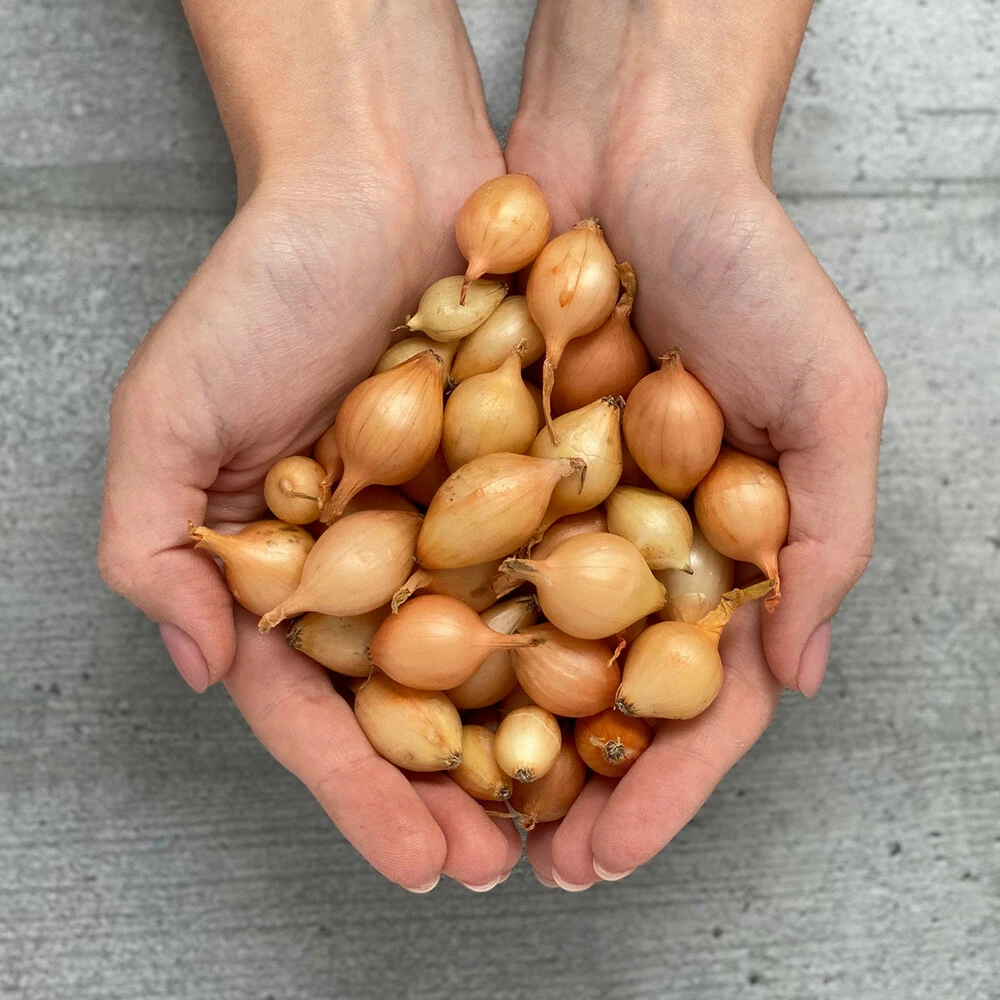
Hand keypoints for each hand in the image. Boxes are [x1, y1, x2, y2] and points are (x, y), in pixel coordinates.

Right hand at [98, 1, 519, 891]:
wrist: (381, 178)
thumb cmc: (266, 284)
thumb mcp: (169, 413)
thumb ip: (152, 543)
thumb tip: (201, 661)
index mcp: (293, 571)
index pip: (323, 706)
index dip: (364, 790)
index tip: (416, 862)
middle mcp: (381, 561)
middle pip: (419, 703)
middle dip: (454, 791)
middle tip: (499, 867)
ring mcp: (457, 522)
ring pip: (497, 654)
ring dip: (528, 737)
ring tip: (567, 816)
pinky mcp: (527, 476)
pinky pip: (559, 566)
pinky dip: (582, 630)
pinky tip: (614, 694)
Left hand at [505, 0, 886, 887]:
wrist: (631, 156)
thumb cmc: (750, 265)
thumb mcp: (830, 398)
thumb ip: (825, 536)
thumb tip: (802, 673)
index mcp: (722, 551)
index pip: (697, 700)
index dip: (662, 787)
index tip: (607, 855)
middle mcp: (632, 542)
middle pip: (596, 695)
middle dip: (563, 785)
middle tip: (521, 867)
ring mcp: (554, 507)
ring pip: (517, 644)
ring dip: (486, 731)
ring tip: (452, 812)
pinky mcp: (481, 459)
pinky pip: (451, 556)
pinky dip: (427, 622)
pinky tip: (396, 689)